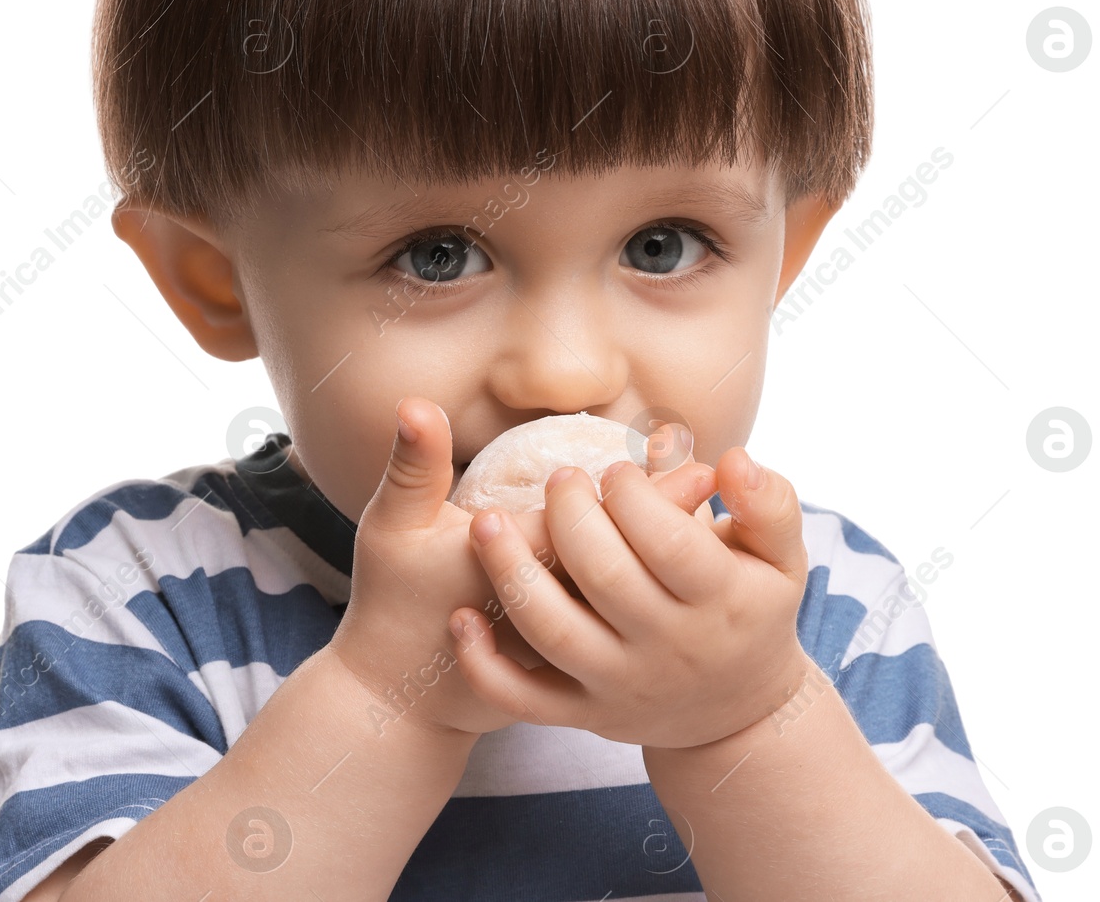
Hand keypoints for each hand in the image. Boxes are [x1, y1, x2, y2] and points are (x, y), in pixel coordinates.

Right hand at [328, 400, 720, 739]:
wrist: (397, 696)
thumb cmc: (389, 598)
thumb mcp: (392, 527)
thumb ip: (412, 464)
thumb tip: (414, 402)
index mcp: (517, 560)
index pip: (598, 515)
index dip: (644, 484)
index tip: (677, 449)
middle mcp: (556, 610)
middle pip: (632, 554)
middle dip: (672, 514)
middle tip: (710, 476)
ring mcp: (566, 651)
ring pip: (638, 597)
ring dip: (667, 557)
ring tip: (704, 517)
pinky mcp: (570, 675)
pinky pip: (623, 634)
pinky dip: (648, 602)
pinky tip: (664, 574)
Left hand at [447, 439, 810, 749]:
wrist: (739, 716)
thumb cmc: (754, 611)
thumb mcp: (783, 560)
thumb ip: (770, 504)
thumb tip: (734, 458)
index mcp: (718, 601)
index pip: (668, 542)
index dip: (634, 497)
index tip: (614, 470)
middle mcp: (667, 648)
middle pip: (605, 578)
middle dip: (571, 518)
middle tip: (558, 479)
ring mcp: (620, 685)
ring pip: (554, 634)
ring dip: (511, 574)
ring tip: (486, 521)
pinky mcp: (583, 715)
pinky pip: (523, 699)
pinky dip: (485, 665)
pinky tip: (462, 617)